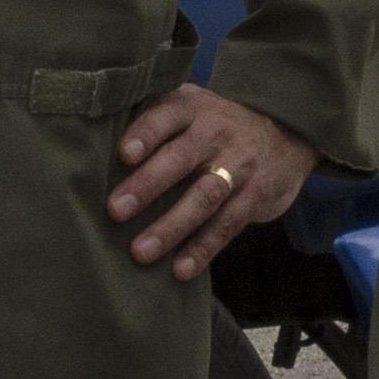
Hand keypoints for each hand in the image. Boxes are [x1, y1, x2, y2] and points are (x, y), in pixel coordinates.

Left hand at [111, 86, 316, 281]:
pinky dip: (203, 248)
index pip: (166, 117)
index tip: (123, 154)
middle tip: (115, 210)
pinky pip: (227, 224)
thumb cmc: (215, 125)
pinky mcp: (255, 195)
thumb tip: (92, 146)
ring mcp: (239, 165)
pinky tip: (181, 269)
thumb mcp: (191, 109)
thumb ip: (154, 120)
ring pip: (203, 196)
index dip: (145, 134)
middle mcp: (216, 133)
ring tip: (141, 251)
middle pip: (180, 159)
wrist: (286, 127)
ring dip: (171, 226)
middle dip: (147, 185)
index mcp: (192, 108)